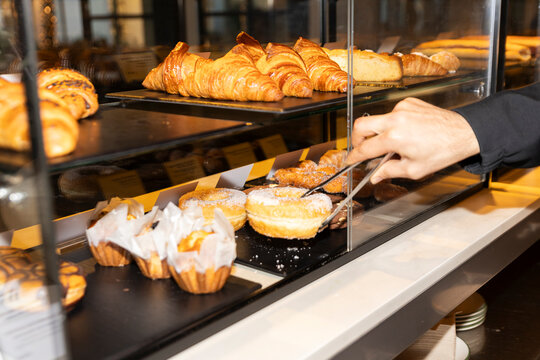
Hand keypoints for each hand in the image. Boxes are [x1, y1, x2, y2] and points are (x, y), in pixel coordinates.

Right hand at [346, 98, 479, 182]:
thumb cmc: (443, 151)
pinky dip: (393, 124)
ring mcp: (402, 108)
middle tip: (360, 149)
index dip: (353, 157)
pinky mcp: (409, 102)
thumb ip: (389, 171)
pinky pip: (392, 113)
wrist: (464, 132)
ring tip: (392, 144)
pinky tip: (405, 132)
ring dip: (378, 132)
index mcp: (394, 138)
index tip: (350, 161)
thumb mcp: (414, 169)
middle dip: (356, 139)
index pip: (364, 149)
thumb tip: (376, 175)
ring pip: (377, 119)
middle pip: (361, 125)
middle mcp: (395, 119)